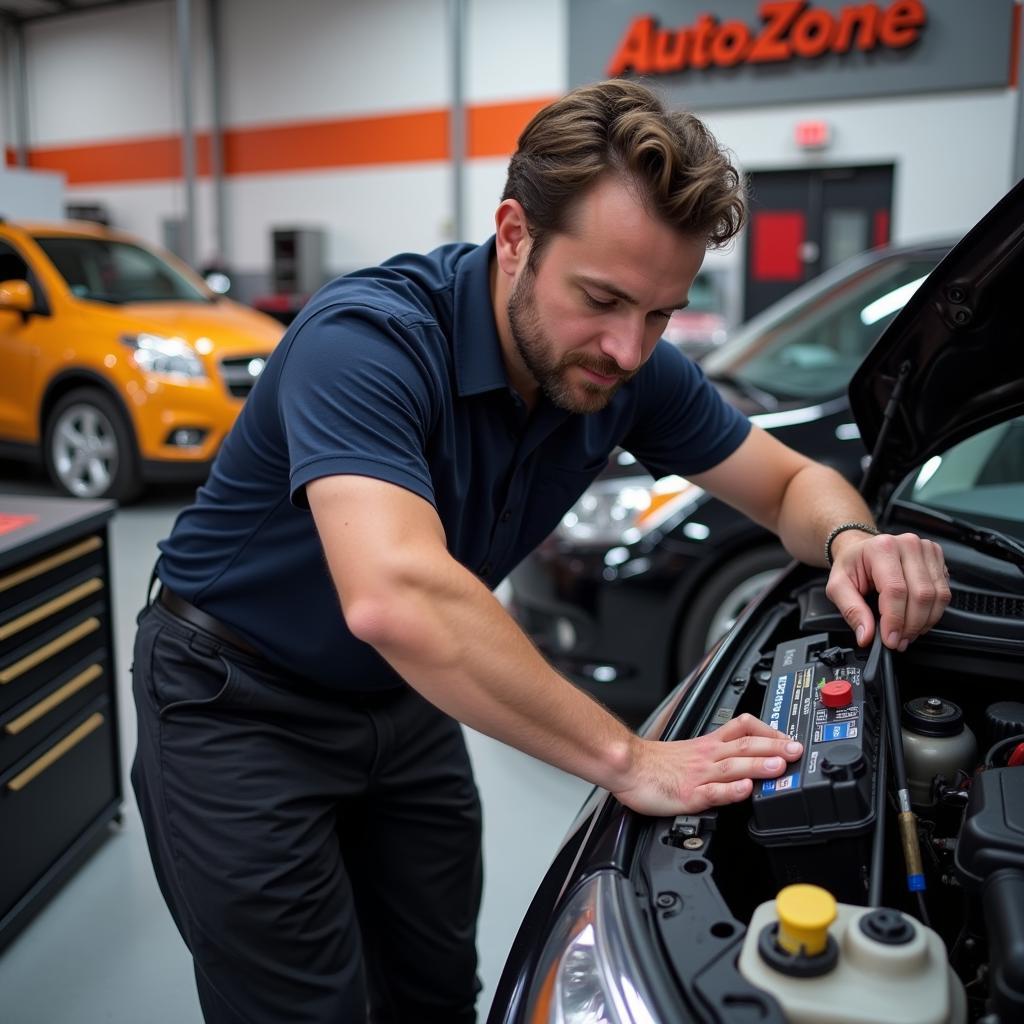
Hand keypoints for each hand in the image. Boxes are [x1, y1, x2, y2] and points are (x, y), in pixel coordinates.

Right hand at [612, 713, 802, 816]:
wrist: (628, 767)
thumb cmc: (655, 764)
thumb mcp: (690, 751)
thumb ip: (715, 754)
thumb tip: (742, 758)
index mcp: (709, 744)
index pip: (743, 727)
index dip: (769, 730)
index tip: (789, 737)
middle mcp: (707, 756)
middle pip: (745, 746)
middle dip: (774, 747)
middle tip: (797, 750)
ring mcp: (699, 775)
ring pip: (734, 766)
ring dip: (758, 765)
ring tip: (779, 766)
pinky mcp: (689, 794)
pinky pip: (713, 791)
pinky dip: (730, 791)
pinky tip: (744, 791)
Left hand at [825, 531, 950, 650]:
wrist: (861, 549)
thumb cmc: (852, 565)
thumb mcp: (838, 586)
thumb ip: (851, 610)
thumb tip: (866, 635)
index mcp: (882, 548)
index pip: (896, 590)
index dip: (895, 620)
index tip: (891, 639)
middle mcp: (908, 545)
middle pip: (921, 594)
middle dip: (911, 625)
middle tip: (899, 641)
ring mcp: (926, 550)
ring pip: (938, 595)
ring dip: (925, 622)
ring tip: (908, 633)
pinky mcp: (937, 559)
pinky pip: (944, 592)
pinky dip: (933, 612)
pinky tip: (918, 620)